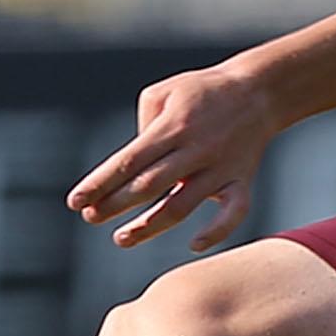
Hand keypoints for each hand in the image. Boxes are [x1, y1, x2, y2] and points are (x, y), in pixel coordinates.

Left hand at [68, 53, 277, 250]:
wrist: (259, 90)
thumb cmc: (203, 91)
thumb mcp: (164, 92)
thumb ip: (143, 124)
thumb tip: (133, 164)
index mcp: (173, 126)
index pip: (128, 161)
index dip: (100, 183)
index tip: (76, 201)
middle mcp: (195, 149)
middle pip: (148, 185)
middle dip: (115, 205)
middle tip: (90, 218)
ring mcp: (220, 167)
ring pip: (182, 205)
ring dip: (149, 227)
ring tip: (121, 239)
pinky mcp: (241, 180)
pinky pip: (234, 212)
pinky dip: (217, 231)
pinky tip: (194, 244)